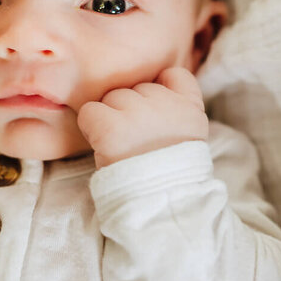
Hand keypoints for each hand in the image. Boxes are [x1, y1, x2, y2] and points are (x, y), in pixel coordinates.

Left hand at [76, 67, 208, 168]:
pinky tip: (103, 146)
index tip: (157, 115)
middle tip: (136, 140)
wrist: (157, 205)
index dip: (161, 89)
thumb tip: (155, 85)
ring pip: (113, 97)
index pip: (175, 75)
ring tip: (122, 146)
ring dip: (111, 118)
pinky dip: (91, 127)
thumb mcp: (188, 138)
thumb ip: (177, 109)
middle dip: (132, 109)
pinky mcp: (110, 126)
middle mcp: (166, 104)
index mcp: (191, 109)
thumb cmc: (167, 175)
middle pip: (137, 88)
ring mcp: (138, 113)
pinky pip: (90, 111)